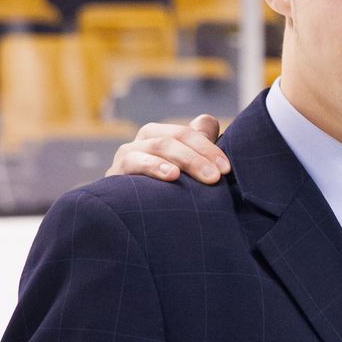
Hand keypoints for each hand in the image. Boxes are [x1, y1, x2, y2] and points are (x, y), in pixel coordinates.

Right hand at [106, 115, 229, 183]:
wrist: (132, 220)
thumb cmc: (165, 191)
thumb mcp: (184, 167)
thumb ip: (198, 143)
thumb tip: (208, 121)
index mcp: (163, 134)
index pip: (189, 132)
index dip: (210, 148)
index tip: (227, 169)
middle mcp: (144, 140)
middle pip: (176, 136)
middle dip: (200, 156)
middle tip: (217, 177)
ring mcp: (127, 154)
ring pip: (158, 146)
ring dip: (184, 159)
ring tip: (204, 176)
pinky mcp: (114, 172)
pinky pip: (133, 162)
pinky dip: (154, 166)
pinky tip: (171, 175)